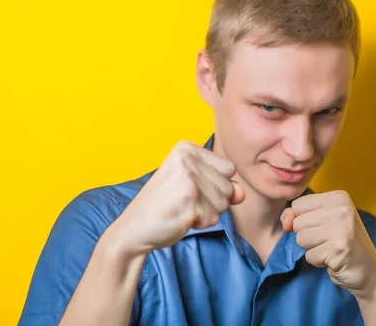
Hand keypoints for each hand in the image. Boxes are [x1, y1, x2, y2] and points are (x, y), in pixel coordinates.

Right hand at [109, 141, 244, 255]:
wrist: (134, 228)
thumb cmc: (165, 205)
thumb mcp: (194, 186)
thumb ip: (222, 185)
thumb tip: (240, 193)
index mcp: (187, 148)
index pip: (229, 168)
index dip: (215, 185)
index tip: (188, 188)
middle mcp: (187, 158)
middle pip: (228, 186)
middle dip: (211, 201)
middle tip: (183, 201)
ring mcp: (188, 177)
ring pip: (224, 203)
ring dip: (206, 213)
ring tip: (181, 208)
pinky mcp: (189, 199)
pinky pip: (213, 217)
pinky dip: (200, 223)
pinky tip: (180, 217)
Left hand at [281, 190, 375, 297]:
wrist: (369, 272)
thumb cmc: (342, 243)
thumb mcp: (321, 220)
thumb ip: (297, 215)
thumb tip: (285, 223)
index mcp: (339, 196)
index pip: (297, 205)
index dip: (304, 220)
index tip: (324, 227)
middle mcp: (342, 209)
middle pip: (298, 222)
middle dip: (308, 236)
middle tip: (329, 240)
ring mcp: (342, 229)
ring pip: (301, 238)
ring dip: (312, 249)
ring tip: (330, 248)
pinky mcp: (338, 249)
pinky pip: (309, 255)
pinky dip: (318, 261)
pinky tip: (333, 259)